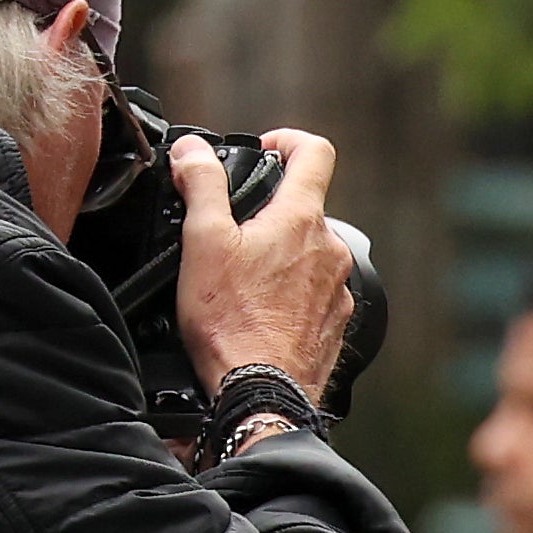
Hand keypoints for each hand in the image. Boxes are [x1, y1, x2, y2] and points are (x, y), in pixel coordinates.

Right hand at [170, 127, 353, 400]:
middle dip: (270, 211)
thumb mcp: (202, 241)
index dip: (288, 140)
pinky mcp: (336, 323)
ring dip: (280, 254)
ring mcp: (339, 289)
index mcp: (302, 220)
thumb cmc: (232, 322)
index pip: (315, 152)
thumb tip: (193, 149)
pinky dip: (290, 291)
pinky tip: (261, 310)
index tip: (264, 151)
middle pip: (306, 208)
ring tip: (242, 278)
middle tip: (232, 230)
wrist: (262, 392)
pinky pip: (315, 291)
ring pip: (310, 252)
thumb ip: (200, 184)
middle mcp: (331, 250)